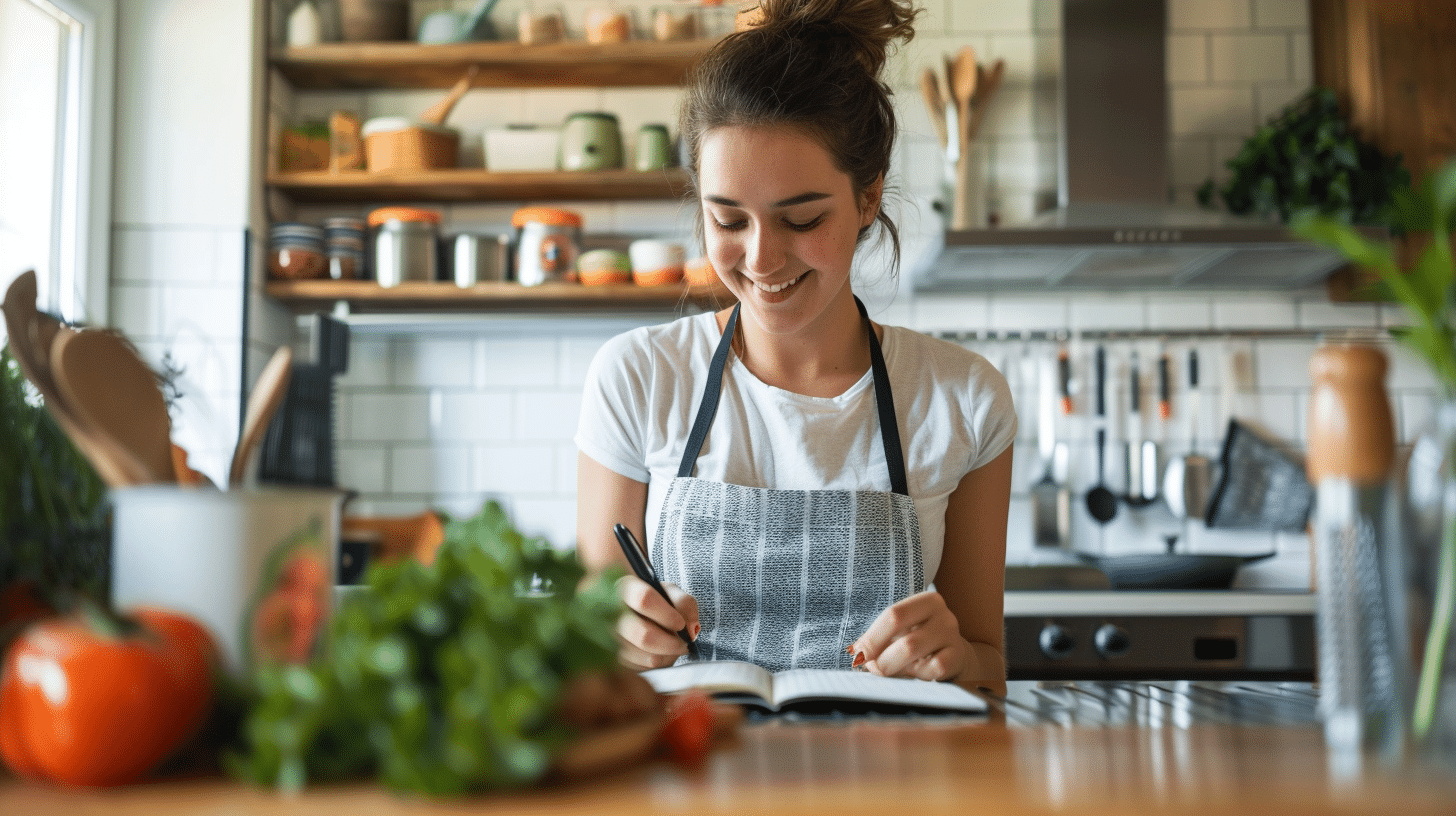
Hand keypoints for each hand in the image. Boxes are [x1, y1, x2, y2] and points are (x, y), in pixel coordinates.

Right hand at [614, 575, 698, 670]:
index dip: (667, 615)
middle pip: (644, 636)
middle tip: (684, 643)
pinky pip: (645, 670)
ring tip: (674, 647)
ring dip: (668, 655)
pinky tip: (661, 654)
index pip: (644, 600)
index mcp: (624, 588)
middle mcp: (609, 614)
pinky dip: (659, 664)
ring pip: (646, 657)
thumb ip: (685, 604)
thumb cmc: (654, 601)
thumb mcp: (670, 593)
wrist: (629, 613)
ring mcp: (609, 640)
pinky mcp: (614, 660)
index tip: (680, 623)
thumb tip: (691, 631)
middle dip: (672, 643)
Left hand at [851, 590, 969, 681]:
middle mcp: (944, 615)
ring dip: (894, 666)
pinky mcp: (959, 657)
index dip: (872, 638)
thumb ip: (880, 639)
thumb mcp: (902, 633)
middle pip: (904, 638)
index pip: (893, 615)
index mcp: (927, 601)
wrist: (954, 656)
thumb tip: (858, 653)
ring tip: (888, 670)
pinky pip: (934, 668)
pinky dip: (919, 674)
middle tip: (872, 668)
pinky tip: (917, 673)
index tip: (857, 654)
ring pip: (915, 651)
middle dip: (881, 659)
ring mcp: (953, 636)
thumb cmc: (919, 641)